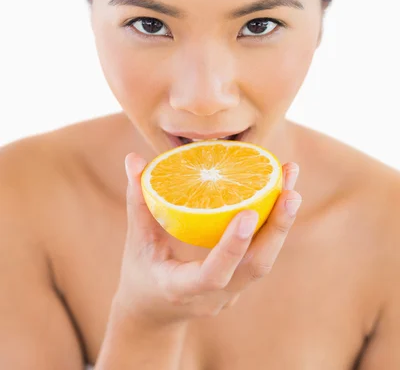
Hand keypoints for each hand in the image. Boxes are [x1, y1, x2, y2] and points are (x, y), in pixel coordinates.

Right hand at [113, 153, 301, 326]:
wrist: (154, 312)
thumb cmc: (140, 273)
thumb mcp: (136, 241)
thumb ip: (138, 200)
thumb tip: (132, 158)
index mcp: (183, 289)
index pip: (214, 274)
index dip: (232, 246)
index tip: (249, 213)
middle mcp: (215, 295)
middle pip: (255, 267)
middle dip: (276, 227)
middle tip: (290, 191)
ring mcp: (232, 291)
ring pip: (266, 259)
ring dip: (282, 220)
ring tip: (290, 177)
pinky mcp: (241, 281)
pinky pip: (263, 252)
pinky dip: (275, 222)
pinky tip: (281, 189)